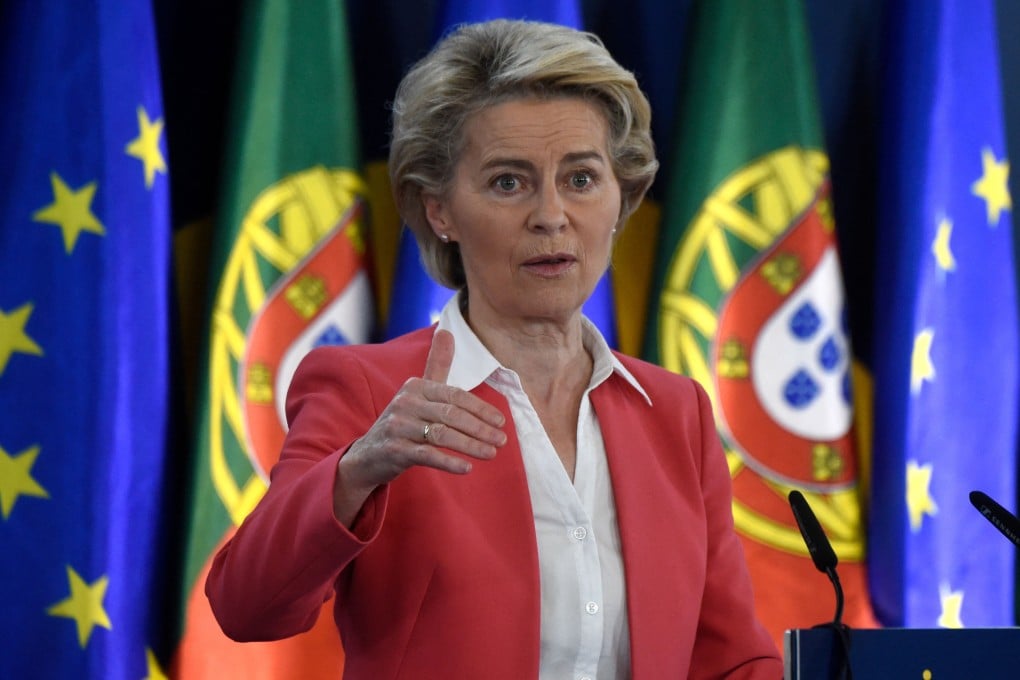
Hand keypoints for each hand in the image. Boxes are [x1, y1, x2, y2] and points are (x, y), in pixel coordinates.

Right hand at [333, 330, 506, 523]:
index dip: (481, 408)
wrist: (368, 454)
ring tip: (491, 453)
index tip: (501, 421)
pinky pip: (427, 455)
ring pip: (442, 435)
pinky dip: (449, 462)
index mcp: (415, 386)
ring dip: (471, 445)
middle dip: (480, 428)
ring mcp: (398, 427)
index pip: (455, 395)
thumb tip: (446, 330)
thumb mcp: (418, 392)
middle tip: (501, 440)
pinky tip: (467, 468)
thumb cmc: (403, 421)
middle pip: (451, 415)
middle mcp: (405, 403)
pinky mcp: (394, 450)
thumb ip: (436, 364)